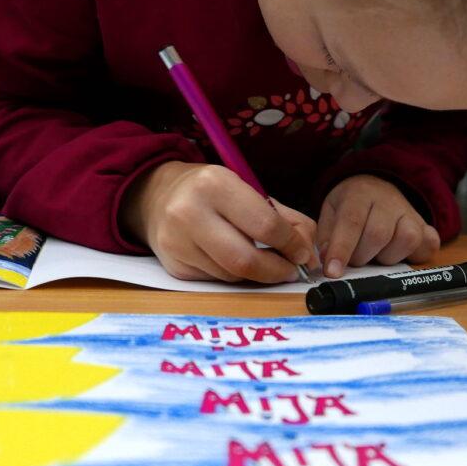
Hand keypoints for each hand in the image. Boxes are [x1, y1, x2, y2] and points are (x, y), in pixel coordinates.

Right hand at [119, 161, 316, 282]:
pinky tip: (235, 261)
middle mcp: (190, 212)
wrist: (157, 196)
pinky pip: (216, 280)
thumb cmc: (213, 192)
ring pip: (232, 275)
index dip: (291, 245)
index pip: (265, 225)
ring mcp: (177, 242)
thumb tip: (309, 254)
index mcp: (216, 184)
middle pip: (246, 260)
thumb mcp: (248, 190)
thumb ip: (286, 219)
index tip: (303, 254)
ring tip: (265, 262)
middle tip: (290, 271)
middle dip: (276, 271)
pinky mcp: (173, 265)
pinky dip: (234, 276)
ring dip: (256, 275)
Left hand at [316, 175, 439, 277]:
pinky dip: (416, 256)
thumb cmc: (351, 204)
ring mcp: (411, 213)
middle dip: (361, 256)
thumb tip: (329, 261)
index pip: (352, 222)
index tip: (333, 271)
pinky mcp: (425, 227)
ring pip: (406, 240)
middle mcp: (388, 201)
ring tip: (376, 253)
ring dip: (387, 257)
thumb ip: (327, 236)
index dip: (342, 249)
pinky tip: (400, 253)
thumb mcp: (331, 211)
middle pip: (379, 234)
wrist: (377, 187)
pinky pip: (428, 245)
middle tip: (354, 257)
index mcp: (360, 193)